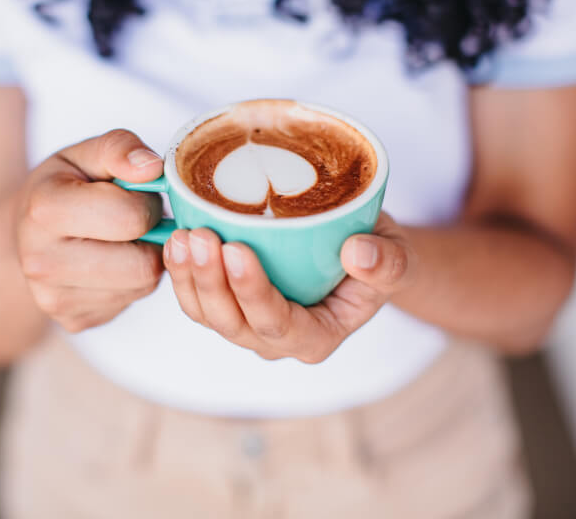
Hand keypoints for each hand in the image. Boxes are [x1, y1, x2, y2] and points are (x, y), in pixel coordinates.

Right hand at [16, 130, 165, 332]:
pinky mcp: (73, 321)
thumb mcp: (87, 154)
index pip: (128, 217)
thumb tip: (152, 168)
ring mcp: (54, 299)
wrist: (26, 233)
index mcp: (44, 210)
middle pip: (141, 265)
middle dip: (150, 237)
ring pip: (142, 286)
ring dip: (145, 260)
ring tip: (122, 241)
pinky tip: (112, 263)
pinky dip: (132, 282)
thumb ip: (120, 148)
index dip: (146, 203)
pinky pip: (130, 303)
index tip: (134, 195)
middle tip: (134, 222)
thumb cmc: (65, 187)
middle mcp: (41, 262)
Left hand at [163, 212, 415, 362]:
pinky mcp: (230, 304)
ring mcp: (249, 324)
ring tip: (182, 235)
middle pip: (233, 324)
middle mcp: (276, 340)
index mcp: (317, 338)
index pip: (278, 324)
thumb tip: (359, 254)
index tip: (237, 249)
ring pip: (207, 314)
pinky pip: (197, 299)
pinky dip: (182, 273)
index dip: (253, 291)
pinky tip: (176, 240)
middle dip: (211, 282)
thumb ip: (388, 263)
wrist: (361, 249)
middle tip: (201, 236)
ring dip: (189, 278)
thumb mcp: (399, 257)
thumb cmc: (379, 257)